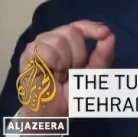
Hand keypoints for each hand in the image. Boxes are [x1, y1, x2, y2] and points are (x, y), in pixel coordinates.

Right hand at [18, 20, 113, 136]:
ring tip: (62, 74)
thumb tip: (110, 35)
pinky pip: (43, 49)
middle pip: (71, 31)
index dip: (92, 27)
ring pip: (58, 39)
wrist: (55, 111)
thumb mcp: (94, 73)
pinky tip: (52, 74)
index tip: (104, 33)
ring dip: (66, 60)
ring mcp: (39, 45)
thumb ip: (103, 55)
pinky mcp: (27, 55)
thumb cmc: (72, 90)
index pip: (80, 25)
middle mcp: (53, 38)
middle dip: (79, 54)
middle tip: (74, 70)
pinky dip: (53, 62)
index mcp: (69, 40)